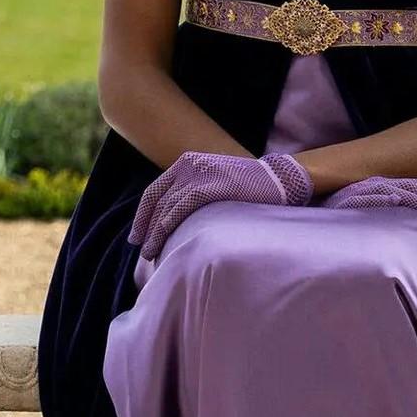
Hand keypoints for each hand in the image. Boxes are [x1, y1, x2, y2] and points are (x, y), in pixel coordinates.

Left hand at [129, 150, 312, 260]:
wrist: (279, 178)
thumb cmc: (248, 186)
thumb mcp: (215, 180)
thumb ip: (194, 191)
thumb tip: (175, 218)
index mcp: (186, 162)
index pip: (155, 191)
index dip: (143, 215)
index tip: (137, 235)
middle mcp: (188, 165)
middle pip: (156, 200)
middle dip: (145, 227)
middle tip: (141, 249)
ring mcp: (198, 174)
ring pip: (165, 207)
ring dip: (154, 233)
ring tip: (150, 254)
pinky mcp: (209, 186)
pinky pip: (180, 208)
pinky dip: (167, 226)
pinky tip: (163, 241)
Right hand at [321, 176, 416, 228]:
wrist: (308, 204)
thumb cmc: (343, 219)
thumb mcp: (374, 219)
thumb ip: (393, 221)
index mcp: (387, 188)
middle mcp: (378, 185)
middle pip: (416, 188)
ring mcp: (364, 189)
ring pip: (397, 190)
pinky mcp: (349, 196)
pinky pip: (368, 194)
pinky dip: (382, 195)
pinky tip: (395, 199)